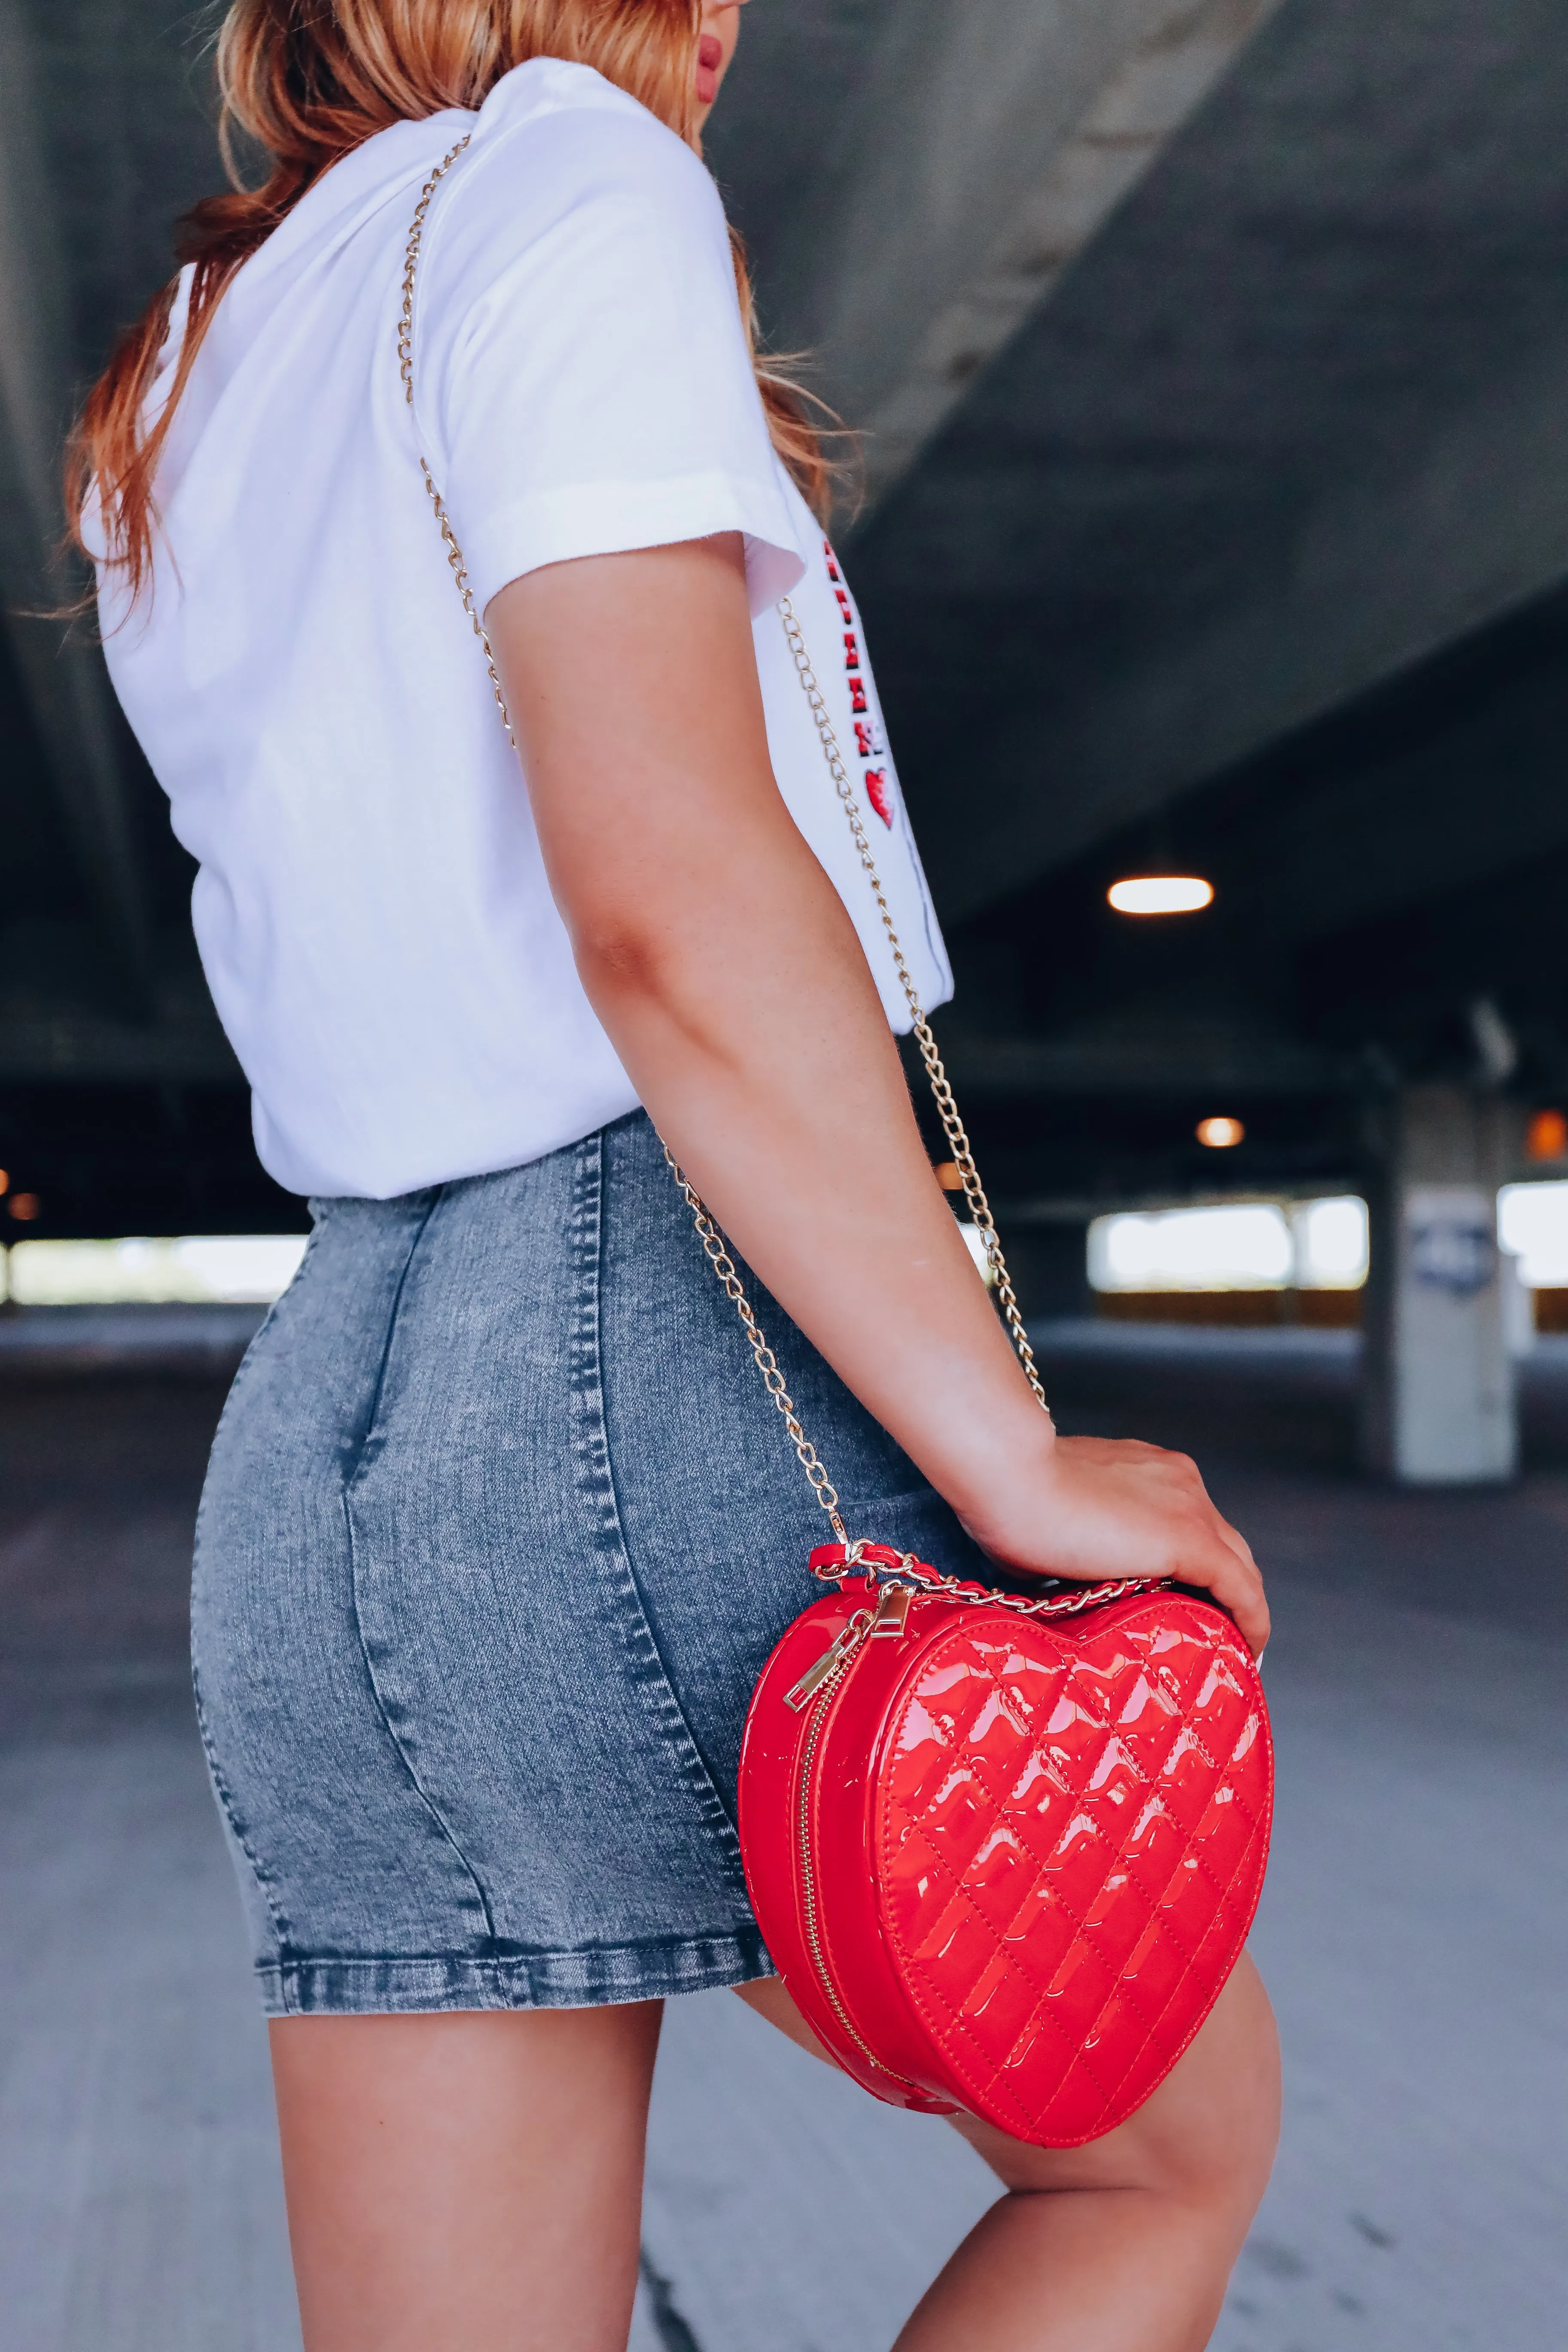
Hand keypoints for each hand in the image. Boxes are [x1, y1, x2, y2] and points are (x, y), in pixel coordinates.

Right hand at [959, 1435, 1269, 1658]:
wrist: (1010, 1474)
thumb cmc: (1008, 1498)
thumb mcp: (1045, 1524)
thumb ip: (1065, 1550)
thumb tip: (1051, 1581)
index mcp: (1143, 1470)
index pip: (1186, 1519)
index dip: (1192, 1563)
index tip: (1182, 1597)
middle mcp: (1177, 1482)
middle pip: (1224, 1542)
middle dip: (1224, 1587)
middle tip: (1212, 1629)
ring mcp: (1189, 1508)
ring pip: (1238, 1564)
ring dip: (1237, 1606)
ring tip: (1230, 1647)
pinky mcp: (1190, 1540)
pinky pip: (1241, 1588)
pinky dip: (1250, 1619)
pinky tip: (1248, 1647)